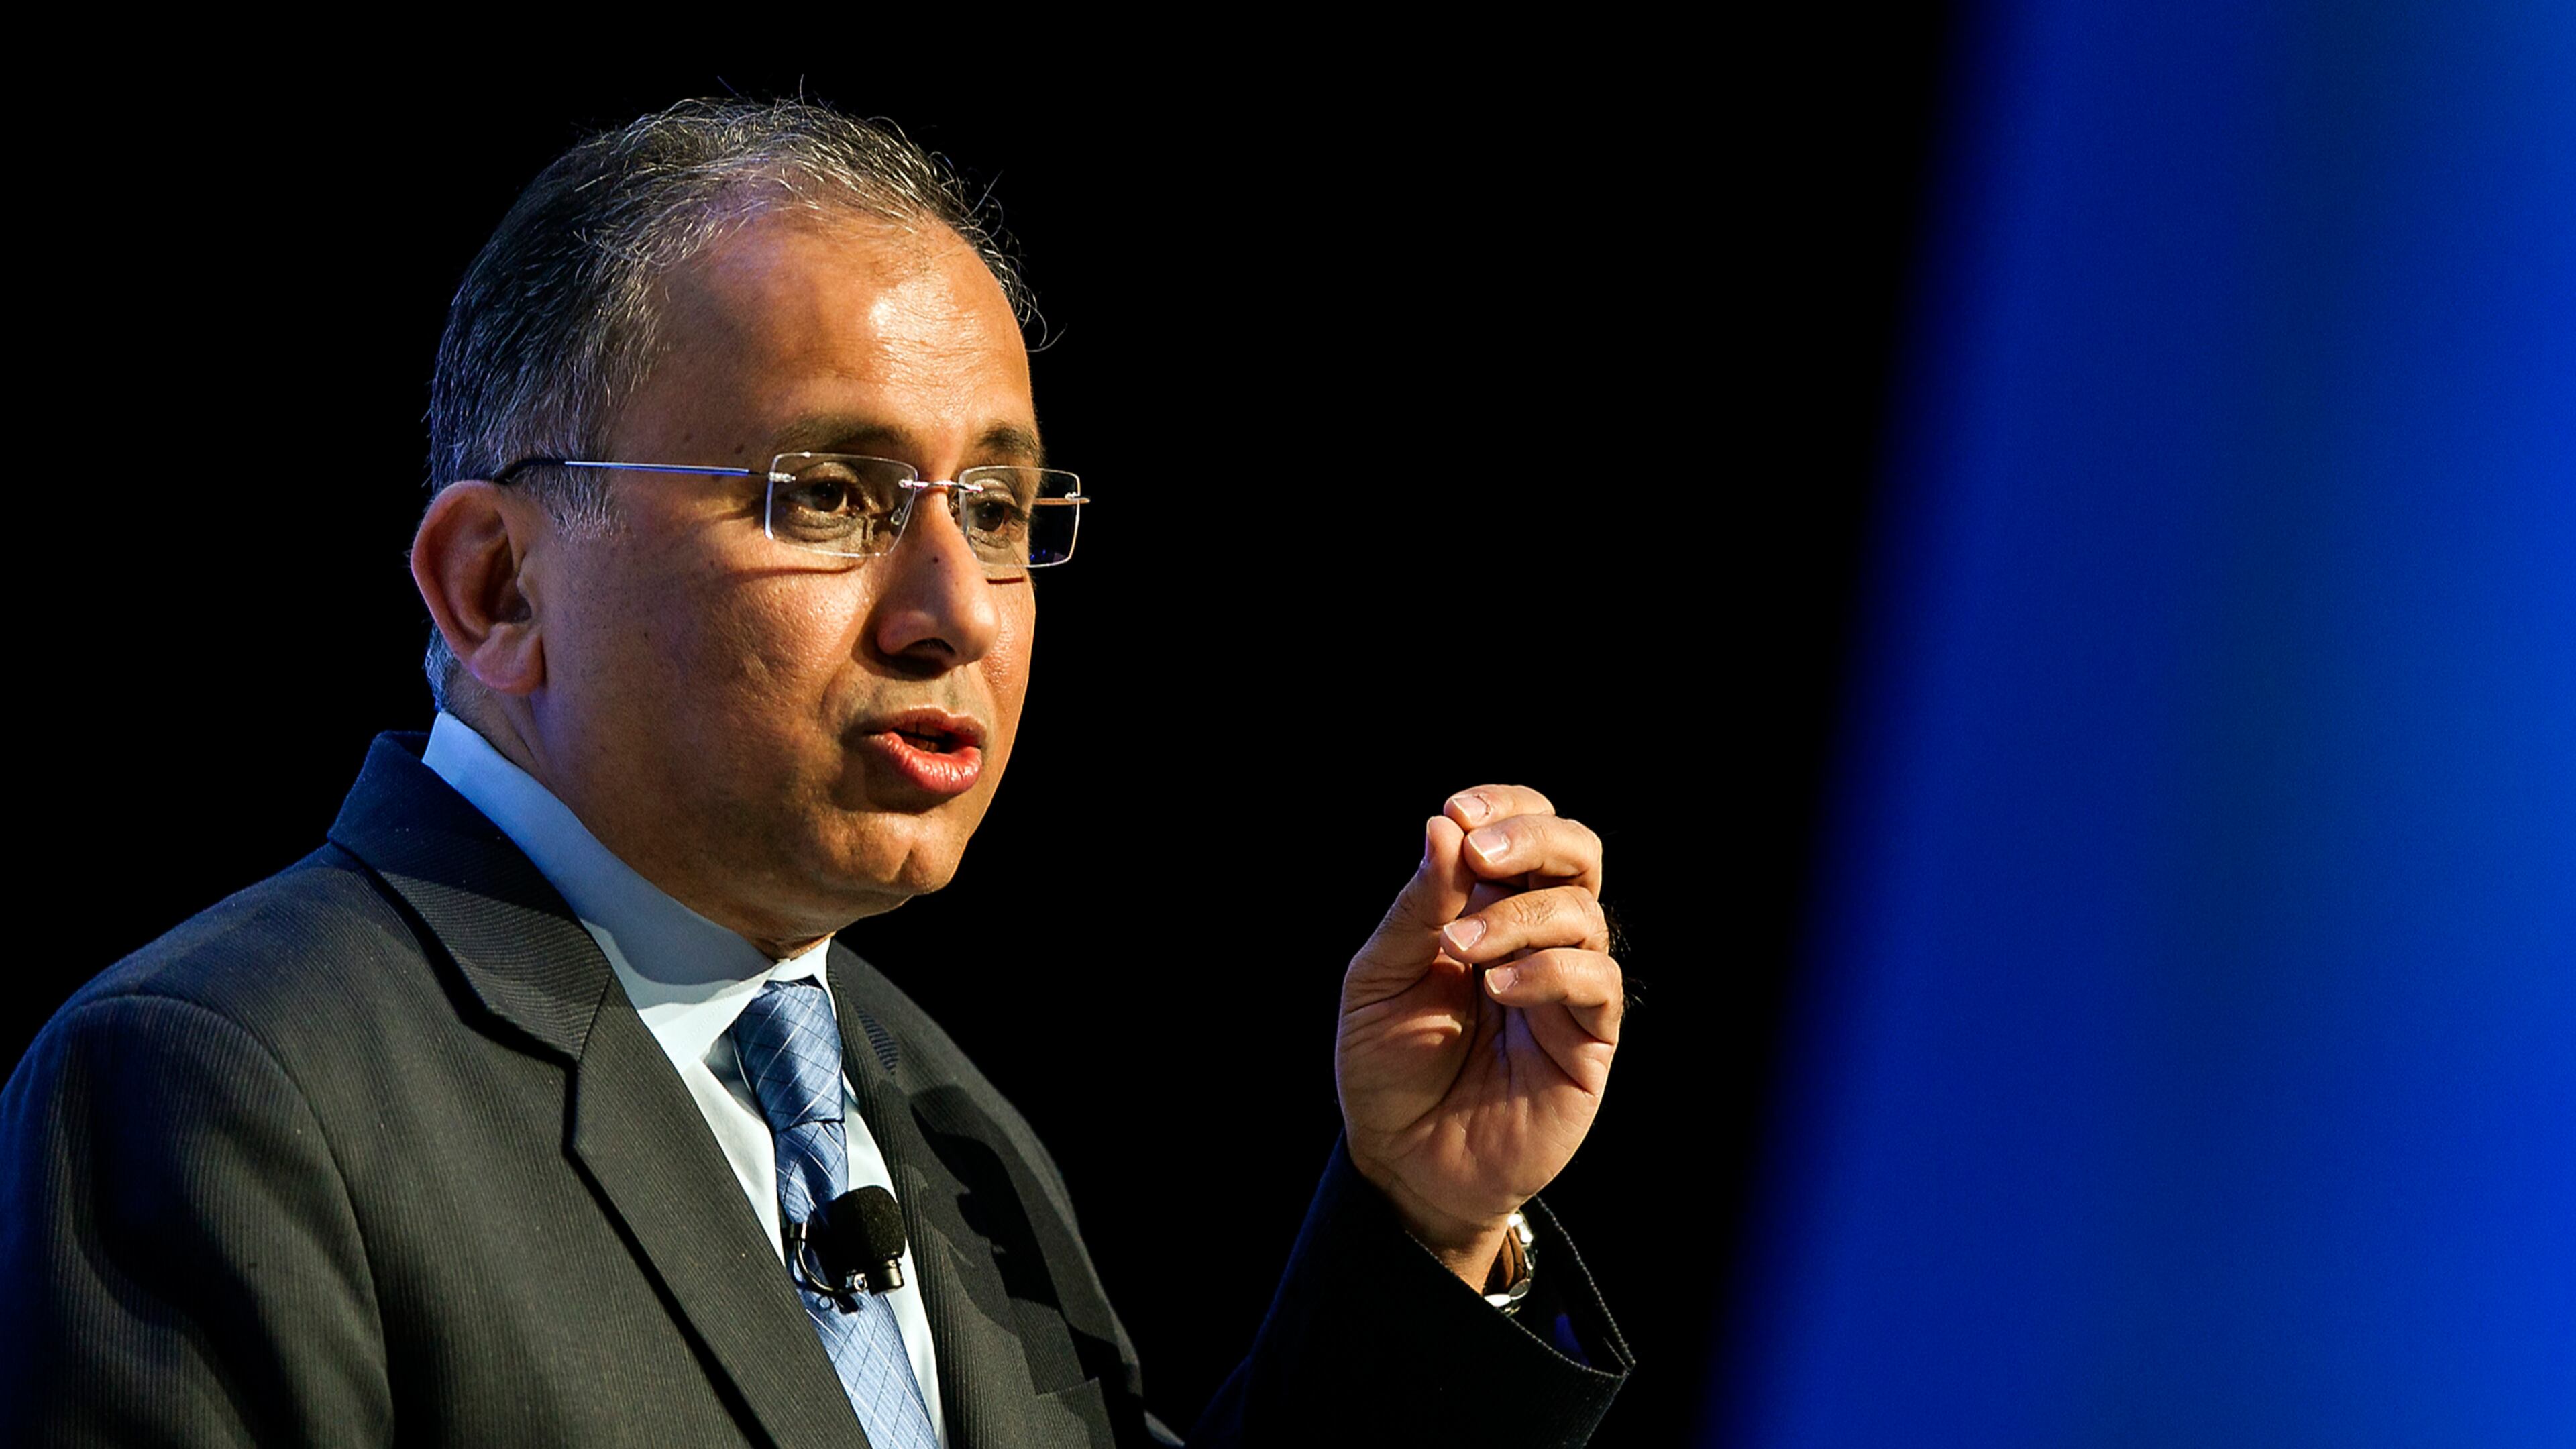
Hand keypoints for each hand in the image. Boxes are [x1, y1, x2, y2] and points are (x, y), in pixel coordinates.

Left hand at [1335, 784, 1622, 1289]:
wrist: (1403, 1162)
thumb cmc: (1387, 1068)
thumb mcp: (1379, 979)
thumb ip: (1416, 908)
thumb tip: (1443, 827)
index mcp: (1484, 909)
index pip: (1524, 829)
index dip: (1505, 808)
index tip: (1458, 814)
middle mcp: (1535, 937)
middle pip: (1578, 851)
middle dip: (1532, 837)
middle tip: (1479, 856)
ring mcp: (1567, 988)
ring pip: (1585, 912)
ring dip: (1520, 916)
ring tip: (1462, 952)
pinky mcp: (1589, 1040)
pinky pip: (1596, 981)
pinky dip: (1549, 970)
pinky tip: (1498, 990)